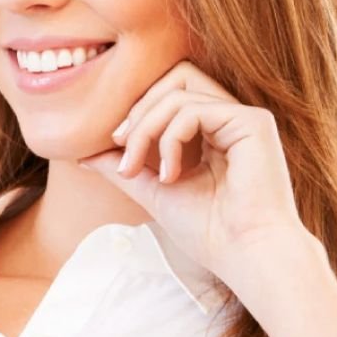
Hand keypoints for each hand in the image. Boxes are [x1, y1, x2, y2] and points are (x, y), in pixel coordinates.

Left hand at [76, 60, 318, 284]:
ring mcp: (243, 118)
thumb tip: (83, 153)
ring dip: (146, 127)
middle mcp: (230, 120)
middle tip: (121, 149)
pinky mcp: (254, 122)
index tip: (115, 149)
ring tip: (140, 168)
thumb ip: (124, 167)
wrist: (245, 255)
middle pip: (172, 81)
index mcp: (212, 132)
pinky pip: (193, 109)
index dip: (136, 113)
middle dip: (138, 112)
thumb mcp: (154, 191)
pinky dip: (169, 137)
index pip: (168, 96)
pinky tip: (171, 174)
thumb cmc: (209, 232)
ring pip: (178, 91)